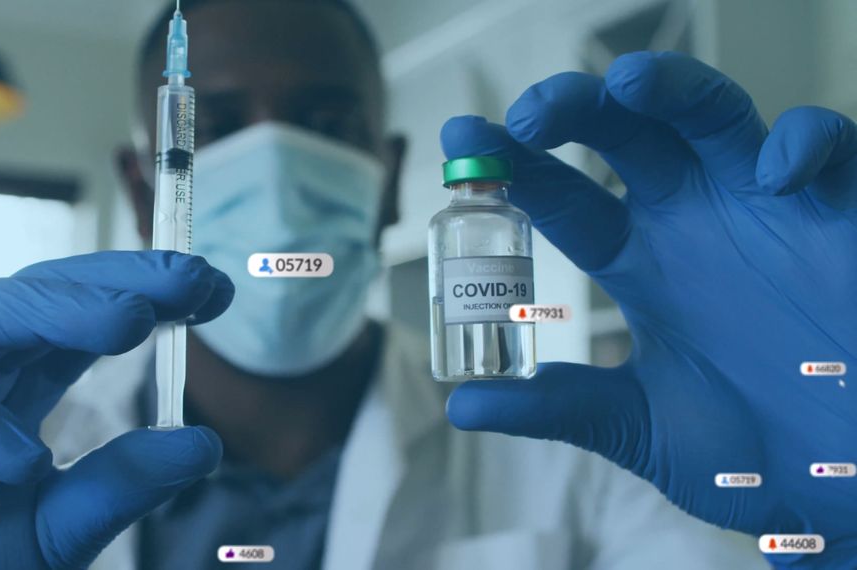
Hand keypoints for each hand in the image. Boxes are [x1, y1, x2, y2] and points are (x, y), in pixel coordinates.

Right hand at [0, 250, 233, 568]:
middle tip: (192, 277)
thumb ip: (118, 491)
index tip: (215, 290)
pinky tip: (21, 462)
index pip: (78, 321)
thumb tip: (205, 445)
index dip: (143, 294)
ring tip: (131, 322)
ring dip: (55, 310)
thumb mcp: (53, 535)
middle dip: (114, 280)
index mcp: (8, 391)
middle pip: (35, 296)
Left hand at [442, 52, 856, 567]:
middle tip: (525, 116)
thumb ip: (559, 407)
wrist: (840, 484)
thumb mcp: (639, 427)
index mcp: (637, 262)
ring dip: (673, 90)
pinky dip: (804, 146)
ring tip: (628, 84)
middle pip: (622, 136)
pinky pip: (828, 149)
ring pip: (711, 117)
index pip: (562, 197)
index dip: (512, 165)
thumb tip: (460, 406)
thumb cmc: (749, 451)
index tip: (460, 136)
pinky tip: (774, 174)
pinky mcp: (839, 216)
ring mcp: (760, 211)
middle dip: (572, 110)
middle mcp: (689, 222)